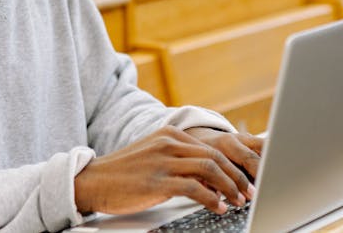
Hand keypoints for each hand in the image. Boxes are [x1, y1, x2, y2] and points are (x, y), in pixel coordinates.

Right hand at [73, 126, 259, 215]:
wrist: (93, 180)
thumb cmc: (124, 173)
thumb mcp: (155, 157)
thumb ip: (180, 160)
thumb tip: (210, 176)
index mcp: (170, 134)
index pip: (211, 148)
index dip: (232, 166)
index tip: (244, 180)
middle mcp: (169, 143)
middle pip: (216, 157)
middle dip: (237, 177)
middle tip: (249, 192)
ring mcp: (163, 161)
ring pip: (209, 169)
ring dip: (229, 187)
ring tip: (237, 201)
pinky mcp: (158, 181)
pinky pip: (195, 188)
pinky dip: (212, 199)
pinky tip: (218, 207)